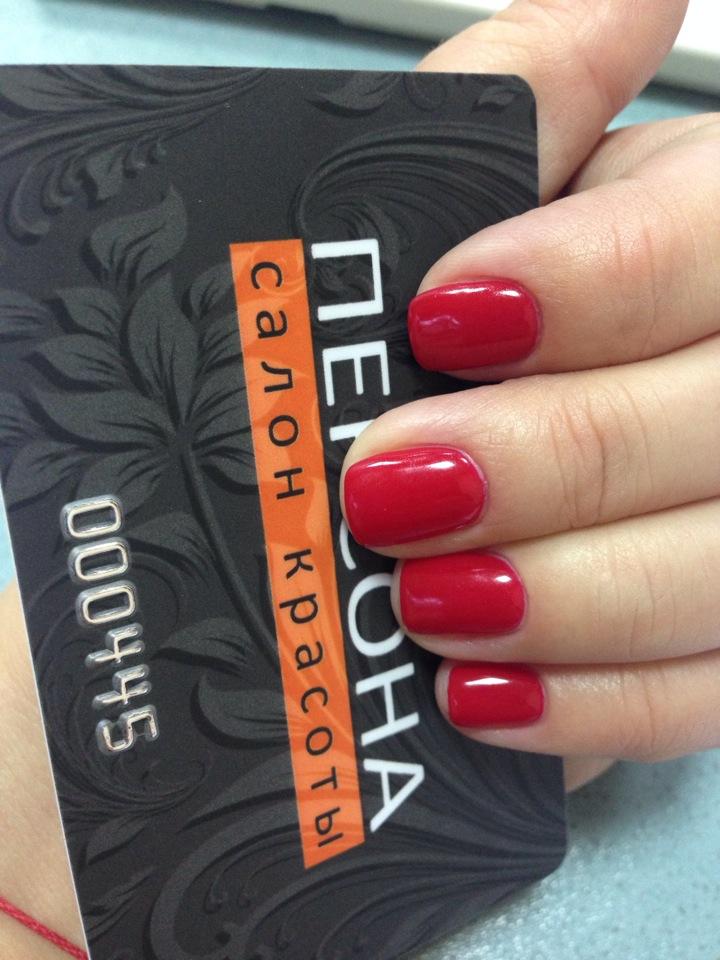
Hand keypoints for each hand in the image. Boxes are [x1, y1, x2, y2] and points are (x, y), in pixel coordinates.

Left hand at [341, 0, 719, 789]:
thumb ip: (533, 94)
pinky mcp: (716, 638)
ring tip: (426, 596)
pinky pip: (702, 692)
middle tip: (394, 482)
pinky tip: (487, 691)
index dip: (597, 280)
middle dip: (556, 457)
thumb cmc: (467, 295)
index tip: (448, 314)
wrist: (458, 428)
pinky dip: (591, 699)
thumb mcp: (496, 180)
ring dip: (566, 593)